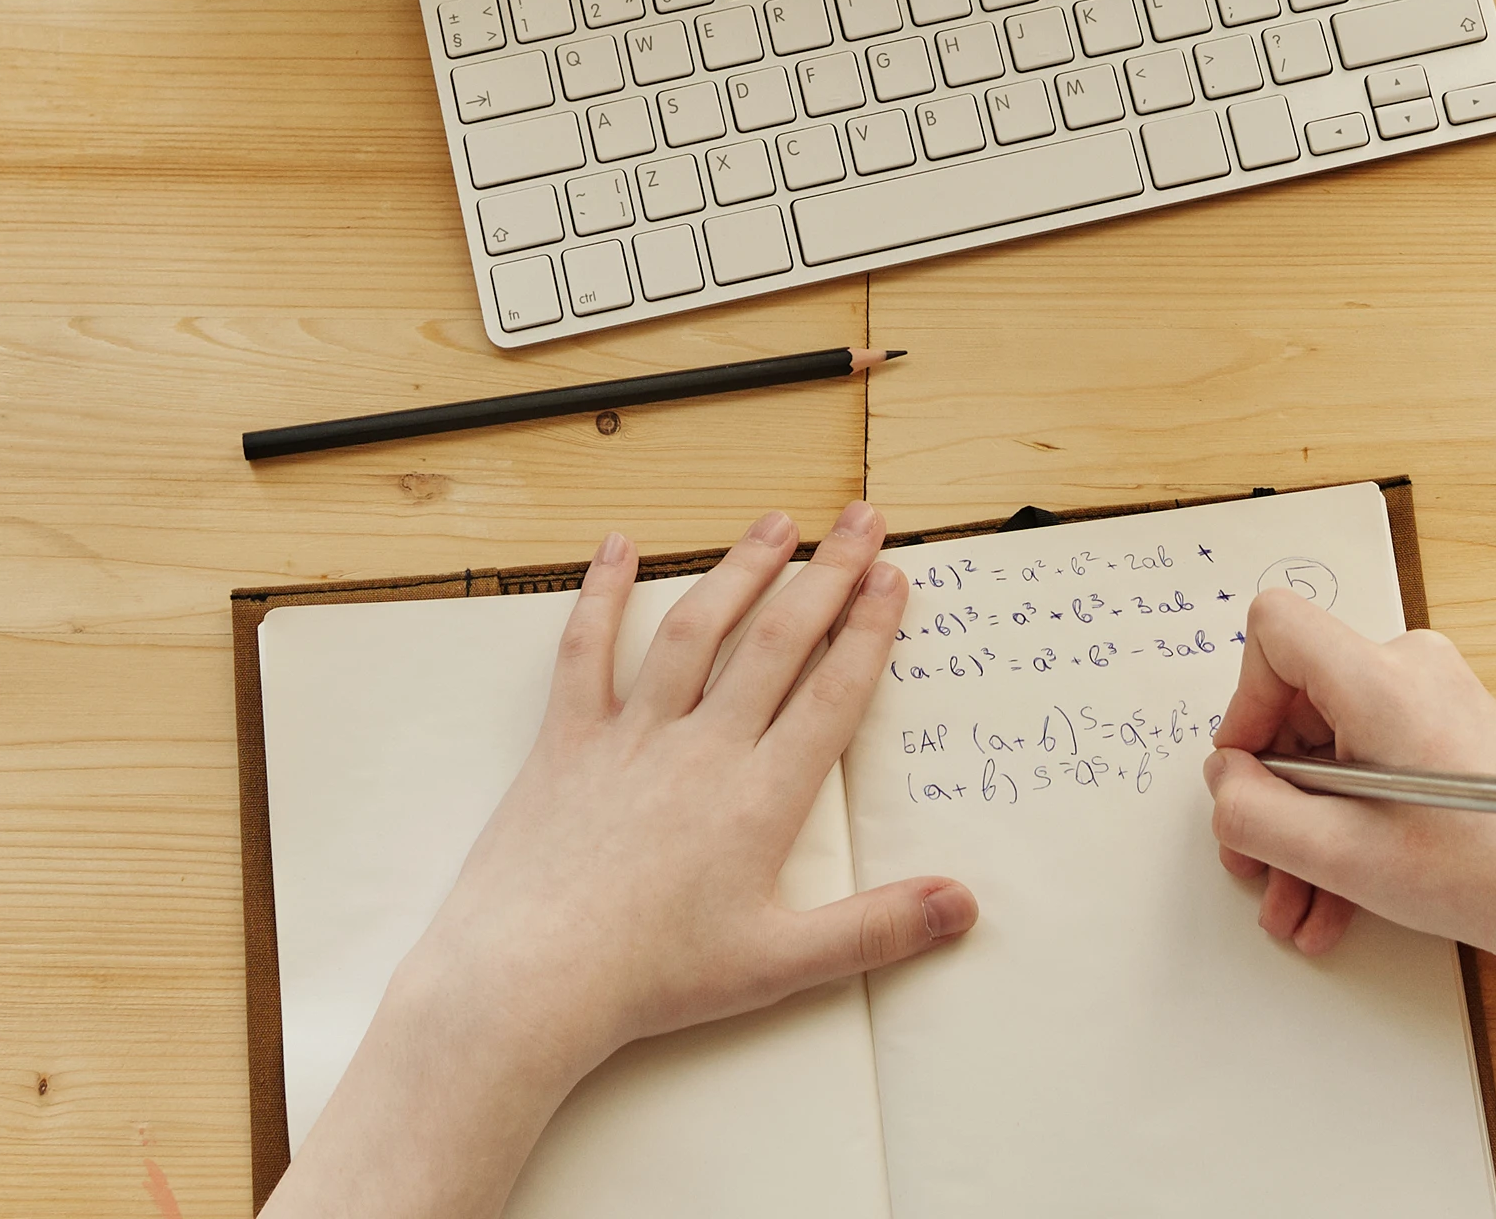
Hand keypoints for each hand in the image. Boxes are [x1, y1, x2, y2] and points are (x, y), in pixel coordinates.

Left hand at [268, 505, 974, 1218]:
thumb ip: (877, 929)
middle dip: (825, 575)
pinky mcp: (569, 739)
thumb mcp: (778, 965)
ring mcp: (633, 736)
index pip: (831, 694)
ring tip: (775, 523)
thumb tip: (963, 904)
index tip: (892, 576)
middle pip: (776, 643)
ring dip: (739, 571)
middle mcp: (703, 749)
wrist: (532, 976)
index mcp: (760, 798)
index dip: (868, 630)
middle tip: (859, 519)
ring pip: (695, 631)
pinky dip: (601, 595)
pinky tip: (619, 548)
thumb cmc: (652, 977)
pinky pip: (585, 651)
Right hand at [1201, 586, 1495, 997]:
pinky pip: (1377, 766)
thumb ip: (1254, 813)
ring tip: (1298, 910)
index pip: (1276, 629)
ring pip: (1337, 752)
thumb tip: (1225, 780)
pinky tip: (1337, 903)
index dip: (1244, 701)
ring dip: (1307, 831)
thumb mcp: (1340, 853)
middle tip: (1256, 864)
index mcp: (1382, 679)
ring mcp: (1439, 701)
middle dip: (1272, 795)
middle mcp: (1412, 671)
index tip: (1248, 774)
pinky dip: (1351, 826)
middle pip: (1302, 704)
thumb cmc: (1482, 871)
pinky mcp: (1456, 736)